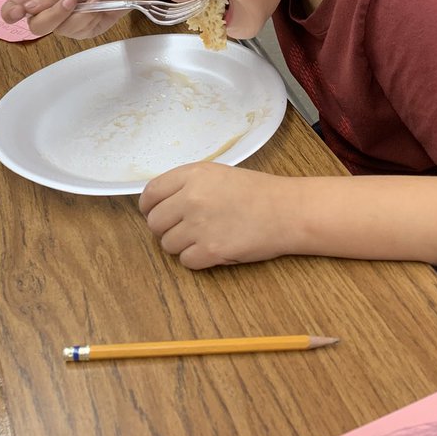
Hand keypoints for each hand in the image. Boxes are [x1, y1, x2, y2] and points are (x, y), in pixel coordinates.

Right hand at [0, 0, 144, 38]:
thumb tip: (27, 9)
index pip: (14, 6)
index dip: (11, 13)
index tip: (15, 15)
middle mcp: (46, 8)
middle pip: (35, 25)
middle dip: (53, 14)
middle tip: (70, 0)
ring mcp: (62, 22)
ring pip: (58, 30)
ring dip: (76, 14)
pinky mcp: (79, 31)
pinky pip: (77, 32)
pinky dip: (88, 18)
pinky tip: (95, 5)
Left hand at [139, 164, 300, 268]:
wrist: (287, 211)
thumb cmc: (256, 191)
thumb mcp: (218, 174)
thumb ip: (187, 184)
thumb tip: (159, 203)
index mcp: (192, 175)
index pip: (150, 193)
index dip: (149, 207)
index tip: (155, 213)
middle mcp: (191, 198)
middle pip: (154, 222)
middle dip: (166, 228)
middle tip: (186, 228)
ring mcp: (199, 225)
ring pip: (167, 244)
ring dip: (182, 245)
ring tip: (205, 237)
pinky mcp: (210, 250)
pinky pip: (186, 261)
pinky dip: (197, 259)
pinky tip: (214, 248)